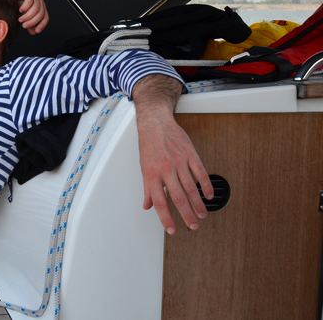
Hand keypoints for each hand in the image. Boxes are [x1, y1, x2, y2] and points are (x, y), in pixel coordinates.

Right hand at [0, 0, 48, 34]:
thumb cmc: (15, 0)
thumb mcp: (23, 14)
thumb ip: (29, 23)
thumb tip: (34, 32)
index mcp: (40, 6)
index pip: (46, 17)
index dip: (42, 25)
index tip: (36, 31)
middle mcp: (39, 0)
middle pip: (41, 14)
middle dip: (32, 22)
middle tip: (24, 25)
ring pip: (36, 9)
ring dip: (28, 16)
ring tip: (20, 19)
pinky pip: (29, 1)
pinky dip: (25, 7)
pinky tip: (20, 10)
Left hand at [132, 75, 213, 233]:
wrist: (156, 123)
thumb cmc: (149, 145)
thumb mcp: (143, 167)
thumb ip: (147, 189)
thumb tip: (147, 205)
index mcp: (152, 175)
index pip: (159, 202)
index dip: (166, 218)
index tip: (172, 230)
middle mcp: (165, 170)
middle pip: (178, 198)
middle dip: (187, 215)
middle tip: (193, 226)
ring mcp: (179, 162)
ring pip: (191, 188)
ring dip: (198, 204)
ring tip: (202, 215)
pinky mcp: (190, 155)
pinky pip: (200, 173)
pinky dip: (206, 186)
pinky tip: (209, 196)